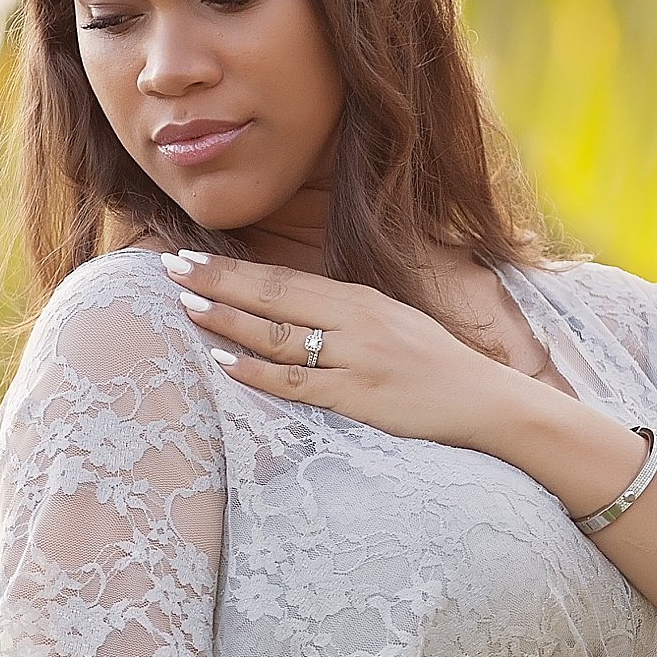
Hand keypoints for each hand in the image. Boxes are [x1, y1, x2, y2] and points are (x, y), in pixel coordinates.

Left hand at [160, 251, 515, 449]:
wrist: (484, 400)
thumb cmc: (434, 365)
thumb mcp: (390, 323)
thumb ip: (344, 314)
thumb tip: (293, 307)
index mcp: (359, 299)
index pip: (284, 278)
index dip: (234, 268)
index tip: (191, 256)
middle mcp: (354, 320)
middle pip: (274, 295)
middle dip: (219, 281)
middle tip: (171, 267)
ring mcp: (356, 357)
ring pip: (279, 336)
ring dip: (231, 321)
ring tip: (188, 308)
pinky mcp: (359, 395)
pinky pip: (299, 383)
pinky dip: (260, 374)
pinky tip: (227, 365)